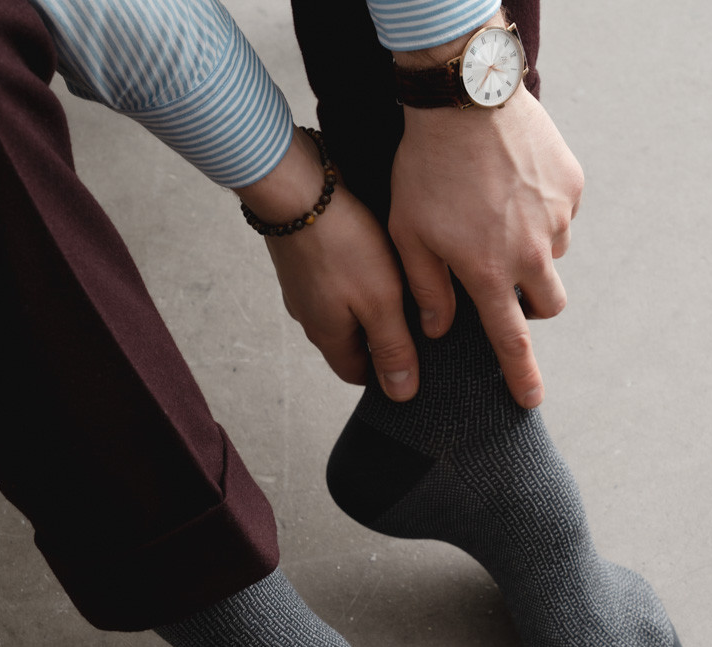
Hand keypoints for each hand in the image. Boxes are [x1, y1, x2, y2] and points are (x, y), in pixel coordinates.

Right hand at [236, 128, 417, 400]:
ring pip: (343, 308)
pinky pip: (335, 280)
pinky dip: (356, 277)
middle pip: (351, 342)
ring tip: (399, 283)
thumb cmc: (341, 242)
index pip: (356, 374)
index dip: (384, 373)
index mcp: (327, 336)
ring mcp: (303, 286)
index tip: (412, 359)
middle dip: (380, 336)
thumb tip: (400, 394)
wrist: (297, 186)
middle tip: (414, 317)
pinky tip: (374, 256)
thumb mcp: (380, 301)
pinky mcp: (304, 257)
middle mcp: (310, 316)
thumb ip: (392, 347)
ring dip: (370, 304)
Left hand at [389, 68, 583, 407]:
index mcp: (489, 272)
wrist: (464, 99)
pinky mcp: (571, 184)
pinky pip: (562, 215)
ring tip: (497, 219)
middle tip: (502, 283)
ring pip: (555, 258)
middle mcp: (532, 252)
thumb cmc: (426, 170)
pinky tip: (512, 189)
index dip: (521, 376)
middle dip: (529, 307)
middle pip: (547, 306)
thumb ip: (427, 290)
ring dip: (533, 256)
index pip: (510, 341)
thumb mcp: (409, 236)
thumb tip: (439, 330)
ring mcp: (557, 217)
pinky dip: (541, 214)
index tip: (530, 401)